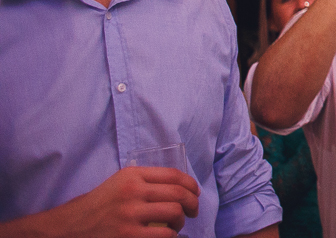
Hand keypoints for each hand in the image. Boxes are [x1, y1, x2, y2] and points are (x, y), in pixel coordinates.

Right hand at [29, 166, 199, 236]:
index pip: (174, 175)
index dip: (191, 185)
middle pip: (178, 193)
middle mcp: (132, 191)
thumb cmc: (98, 206)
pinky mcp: (128, 235)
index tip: (194, 193)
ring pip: (174, 213)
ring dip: (181, 221)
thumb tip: (179, 188)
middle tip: (193, 212)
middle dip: (192, 204)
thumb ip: (145, 181)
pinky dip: (171, 236)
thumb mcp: (119, 183)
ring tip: (176, 226)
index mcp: (132, 175)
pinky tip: (166, 236)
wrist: (69, 227)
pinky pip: (164, 234)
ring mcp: (130, 214)